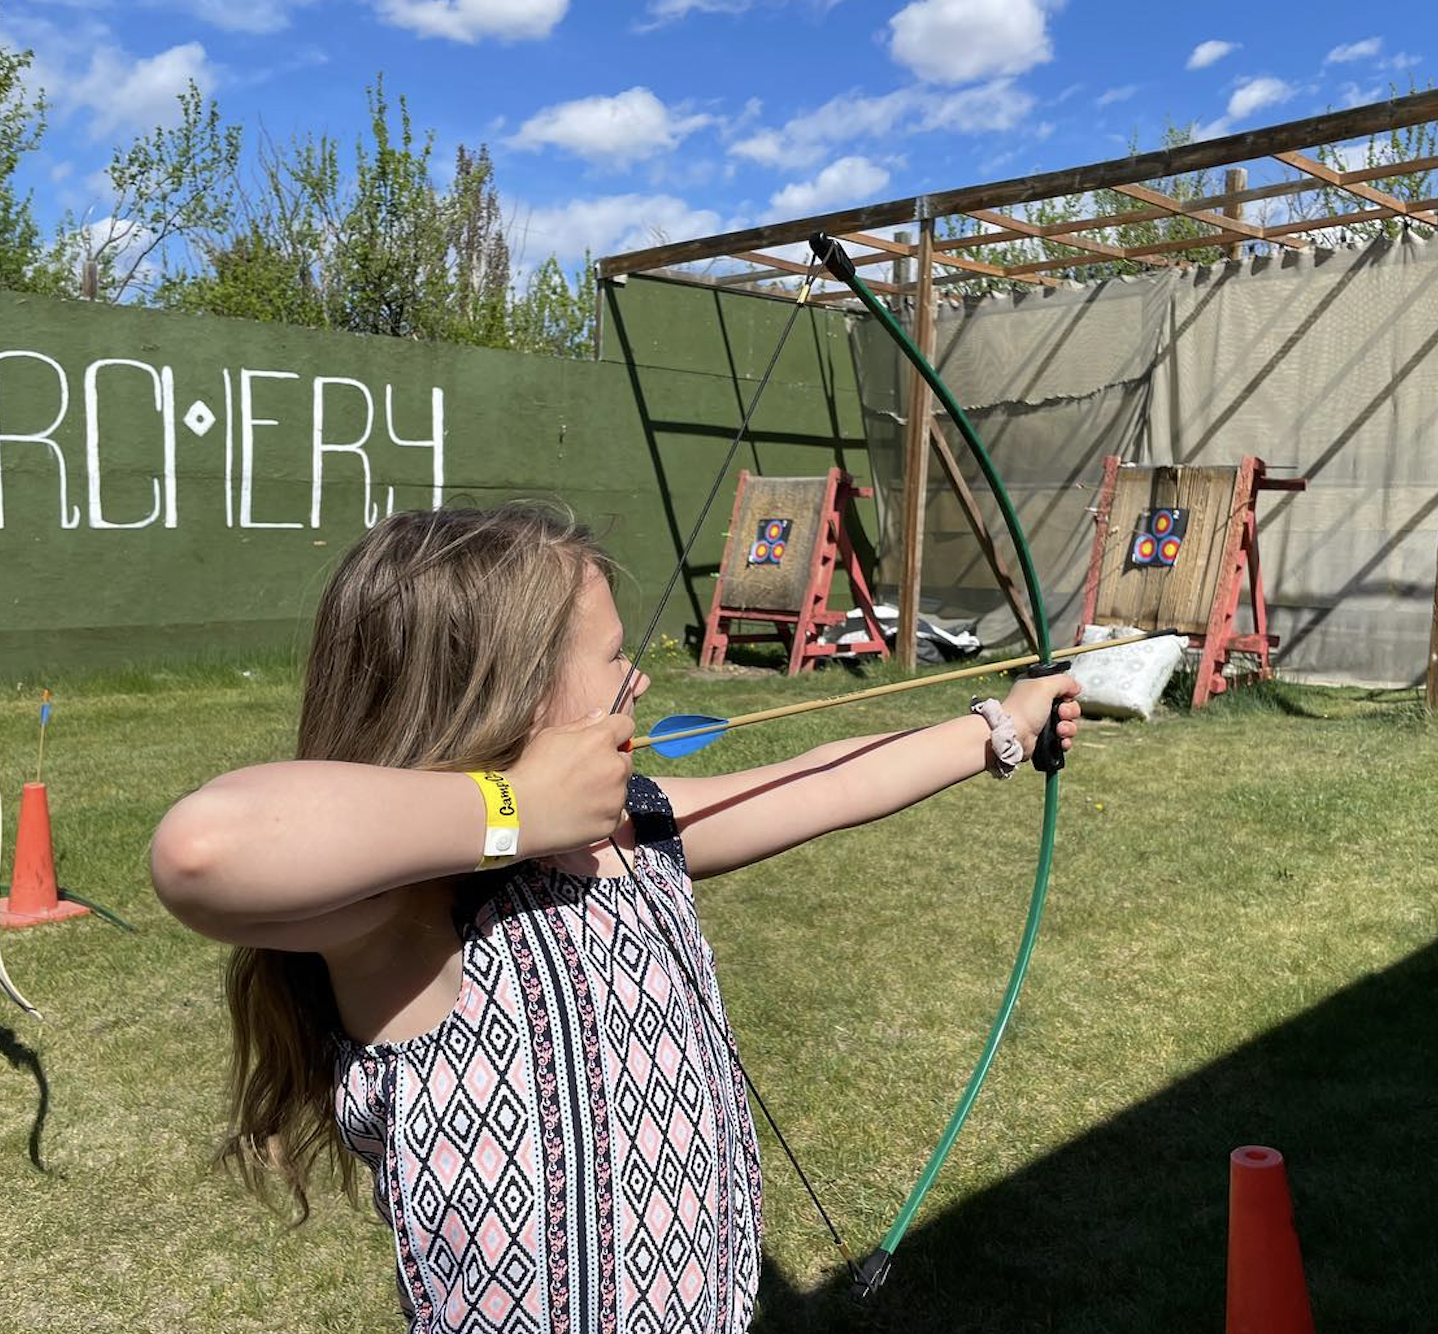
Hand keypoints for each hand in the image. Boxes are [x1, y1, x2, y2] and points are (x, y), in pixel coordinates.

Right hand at [509, 711, 634, 857]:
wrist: (519, 814)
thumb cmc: (531, 772)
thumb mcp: (550, 737)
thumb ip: (581, 724)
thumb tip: (601, 715)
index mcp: (601, 740)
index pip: (626, 726)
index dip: (615, 732)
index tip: (603, 741)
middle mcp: (615, 767)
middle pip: (625, 760)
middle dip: (611, 763)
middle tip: (583, 774)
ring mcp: (616, 797)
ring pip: (620, 788)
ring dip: (607, 789)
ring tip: (577, 796)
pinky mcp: (612, 822)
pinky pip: (615, 813)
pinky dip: (603, 813)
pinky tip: (580, 812)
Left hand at [999, 673, 1082, 760]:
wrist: (1013, 735)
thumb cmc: (1025, 709)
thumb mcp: (1045, 685)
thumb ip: (1064, 681)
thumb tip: (1076, 686)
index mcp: (1038, 688)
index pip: (1063, 688)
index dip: (1069, 693)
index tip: (1067, 696)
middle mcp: (1040, 704)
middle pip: (1069, 706)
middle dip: (1070, 711)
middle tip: (1061, 714)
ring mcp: (1042, 722)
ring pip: (1068, 724)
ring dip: (1068, 728)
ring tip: (1059, 730)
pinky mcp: (1044, 738)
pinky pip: (1063, 739)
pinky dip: (1064, 741)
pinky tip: (1061, 741)